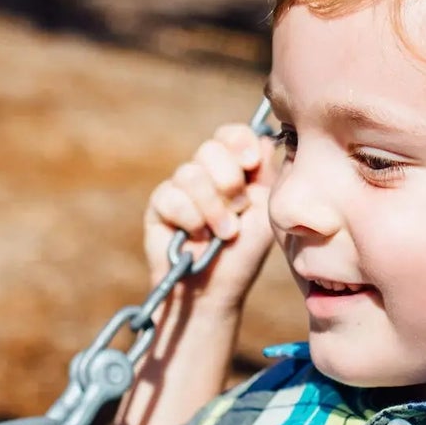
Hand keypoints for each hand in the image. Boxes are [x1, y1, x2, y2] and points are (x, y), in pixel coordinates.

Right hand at [142, 121, 275, 319]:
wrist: (216, 289)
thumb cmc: (244, 253)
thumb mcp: (264, 211)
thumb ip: (265, 173)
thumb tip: (266, 138)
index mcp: (234, 169)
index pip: (231, 135)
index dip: (239, 142)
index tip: (250, 163)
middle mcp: (206, 173)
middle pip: (210, 148)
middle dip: (229, 182)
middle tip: (238, 211)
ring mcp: (180, 187)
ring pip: (190, 173)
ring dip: (213, 208)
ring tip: (224, 233)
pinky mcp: (159, 205)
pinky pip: (171, 196)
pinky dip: (190, 220)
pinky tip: (197, 237)